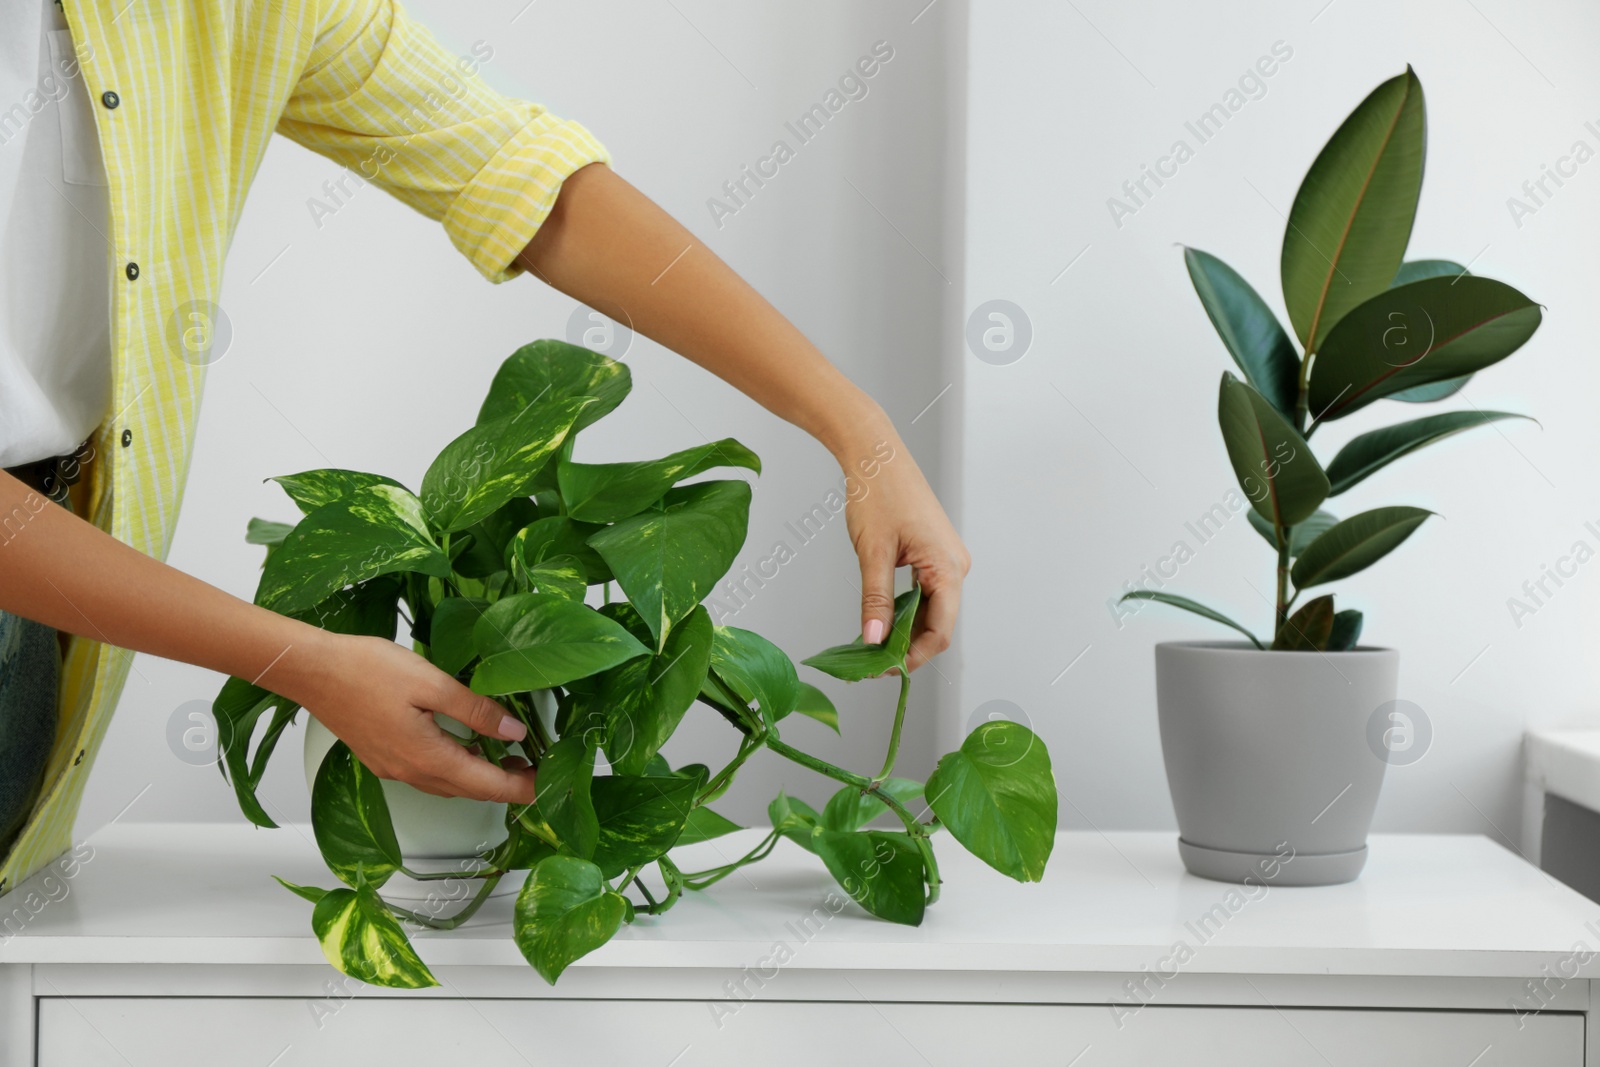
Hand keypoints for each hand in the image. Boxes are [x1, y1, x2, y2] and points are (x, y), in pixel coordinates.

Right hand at [278, 632, 538, 802]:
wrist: (312, 671)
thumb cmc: (367, 670)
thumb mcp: (432, 683)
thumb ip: (476, 710)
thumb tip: (515, 731)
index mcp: (428, 758)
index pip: (487, 785)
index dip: (521, 788)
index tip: (546, 784)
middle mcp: (410, 773)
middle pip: (470, 791)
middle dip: (506, 786)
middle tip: (536, 770)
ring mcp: (393, 769)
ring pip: (449, 786)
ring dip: (480, 778)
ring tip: (510, 760)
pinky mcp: (383, 758)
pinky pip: (429, 775)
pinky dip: (456, 770)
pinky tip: (466, 749)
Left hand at [841, 423, 970, 671]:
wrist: (876, 454)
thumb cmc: (878, 494)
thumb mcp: (873, 553)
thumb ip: (876, 600)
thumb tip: (875, 640)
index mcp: (948, 567)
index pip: (940, 630)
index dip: (914, 656)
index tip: (884, 670)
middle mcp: (955, 565)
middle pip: (938, 623)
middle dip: (907, 647)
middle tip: (871, 663)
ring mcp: (945, 560)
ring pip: (930, 610)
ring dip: (904, 630)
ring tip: (873, 645)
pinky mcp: (933, 554)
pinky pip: (925, 593)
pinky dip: (904, 610)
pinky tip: (882, 621)